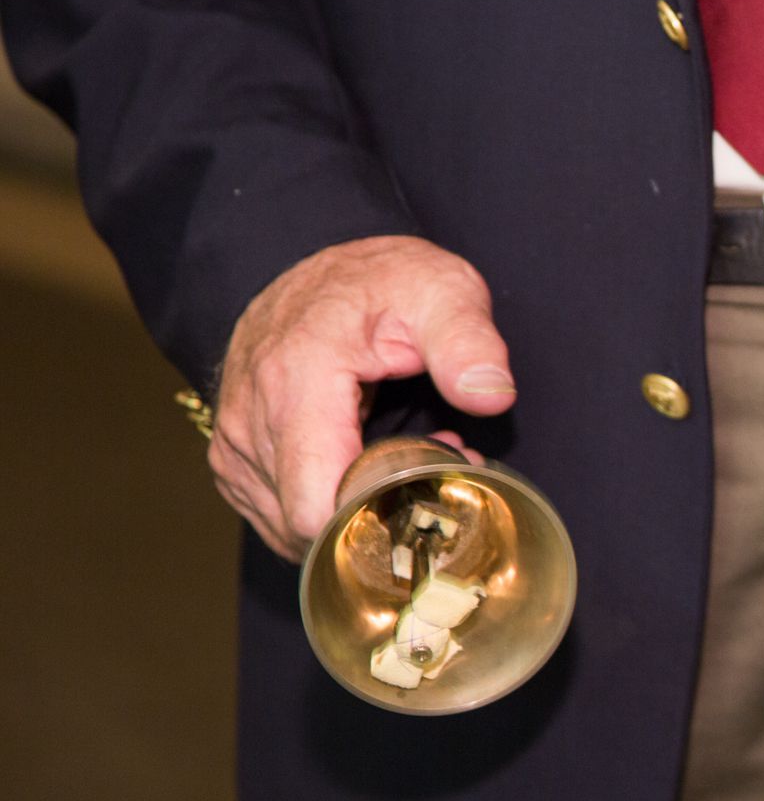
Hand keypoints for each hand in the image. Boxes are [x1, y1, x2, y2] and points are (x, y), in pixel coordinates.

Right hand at [208, 235, 511, 559]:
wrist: (326, 272)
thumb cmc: (386, 283)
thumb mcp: (442, 292)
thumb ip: (468, 343)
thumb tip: (491, 395)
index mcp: (296, 380)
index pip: (314, 506)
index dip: (377, 518)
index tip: (431, 481)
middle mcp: (251, 419)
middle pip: (308, 526)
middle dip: (373, 515)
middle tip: (429, 465)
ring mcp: (234, 443)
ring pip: (291, 528)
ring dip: (349, 510)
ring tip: (398, 457)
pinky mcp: (234, 459)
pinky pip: (276, 515)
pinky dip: (321, 505)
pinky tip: (360, 465)